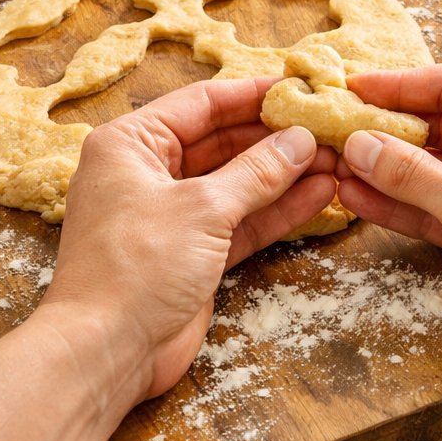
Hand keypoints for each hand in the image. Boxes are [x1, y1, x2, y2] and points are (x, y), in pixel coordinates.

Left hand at [40, 78, 337, 401]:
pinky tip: (319, 194)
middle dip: (275, 138)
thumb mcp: (202, 208)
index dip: (253, 94)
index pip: (202, 104)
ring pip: (237, 183)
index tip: (299, 86)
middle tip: (327, 127)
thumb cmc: (136, 266)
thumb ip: (257, 171)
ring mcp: (171, 214)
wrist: (106, 353)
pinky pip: (240, 220)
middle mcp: (148, 172)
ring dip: (284, 174)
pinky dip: (276, 209)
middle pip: (223, 141)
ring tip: (335, 159)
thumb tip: (301, 140)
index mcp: (131, 144)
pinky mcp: (192, 253)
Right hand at [335, 66, 441, 399]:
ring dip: (384, 170)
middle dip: (387, 131)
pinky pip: (429, 206)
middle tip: (337, 130)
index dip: (401, 86)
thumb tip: (361, 144)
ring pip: (428, 169)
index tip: (356, 89)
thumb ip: (414, 174)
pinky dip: (396, 203)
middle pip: (437, 126)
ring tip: (336, 165)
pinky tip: (357, 197)